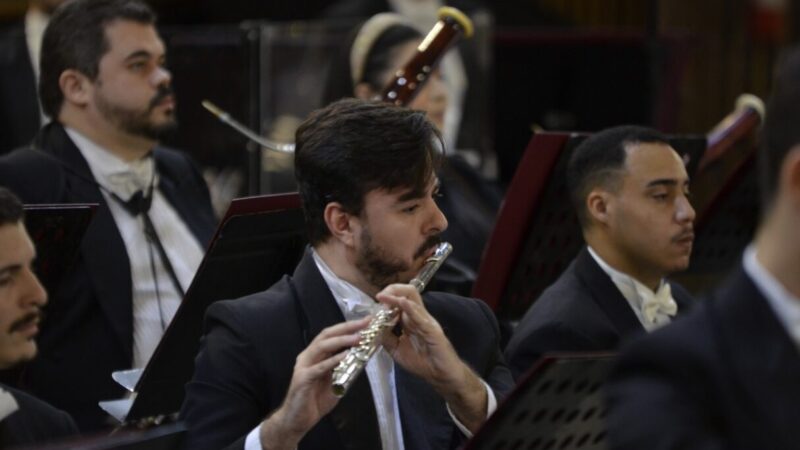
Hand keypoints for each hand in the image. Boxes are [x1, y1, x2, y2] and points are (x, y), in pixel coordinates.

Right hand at [260, 317, 369, 449]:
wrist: (296, 421)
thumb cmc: (314, 401)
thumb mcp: (335, 382)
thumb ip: (345, 370)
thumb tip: (363, 358)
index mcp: (315, 355)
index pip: (332, 335)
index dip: (348, 327)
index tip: (366, 321)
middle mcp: (308, 356)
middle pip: (327, 335)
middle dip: (347, 327)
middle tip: (364, 323)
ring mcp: (304, 366)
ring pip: (322, 347)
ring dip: (341, 340)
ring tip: (358, 338)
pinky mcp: (303, 379)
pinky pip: (319, 367)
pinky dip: (333, 360)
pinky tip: (345, 356)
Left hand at [376, 285, 487, 432]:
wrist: (441, 376)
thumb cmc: (422, 362)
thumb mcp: (397, 349)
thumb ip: (386, 337)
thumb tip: (371, 328)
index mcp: (411, 319)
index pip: (400, 299)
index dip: (387, 298)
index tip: (375, 304)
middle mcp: (419, 317)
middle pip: (408, 292)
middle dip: (392, 289)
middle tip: (379, 297)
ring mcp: (426, 322)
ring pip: (413, 300)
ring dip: (396, 297)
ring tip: (383, 298)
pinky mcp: (433, 331)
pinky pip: (420, 317)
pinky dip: (411, 309)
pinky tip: (402, 303)